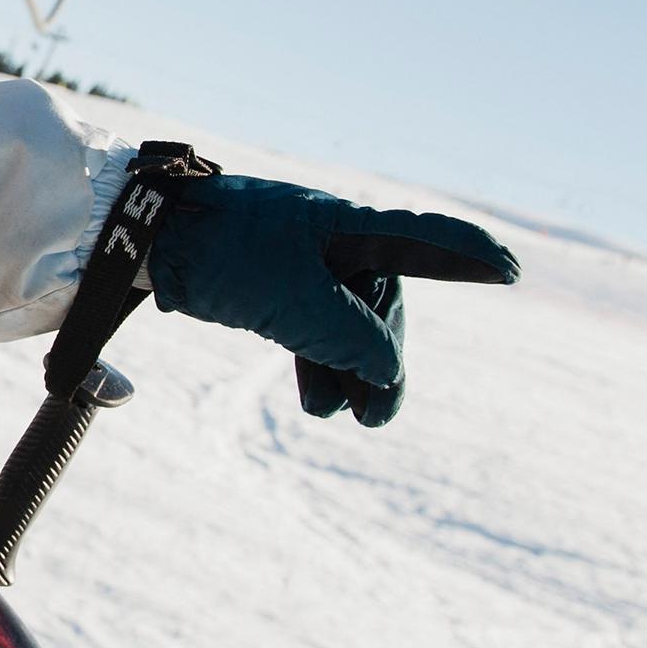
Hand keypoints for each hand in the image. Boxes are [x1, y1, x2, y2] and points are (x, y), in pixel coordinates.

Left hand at [147, 175, 519, 425]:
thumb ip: (352, 341)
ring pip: (338, 319)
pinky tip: (318, 399)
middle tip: (377, 417)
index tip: (508, 268)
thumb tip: (385, 370)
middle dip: (382, 360)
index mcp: (345, 228)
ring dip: (347, 370)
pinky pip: (305, 321)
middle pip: (376, 303)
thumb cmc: (222, 255)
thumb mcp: (297, 305)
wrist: (139, 236)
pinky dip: (314, 359)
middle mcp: (326, 239)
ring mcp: (292, 258)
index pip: (420, 240)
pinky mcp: (258, 278)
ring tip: (348, 419)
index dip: (465, 255)